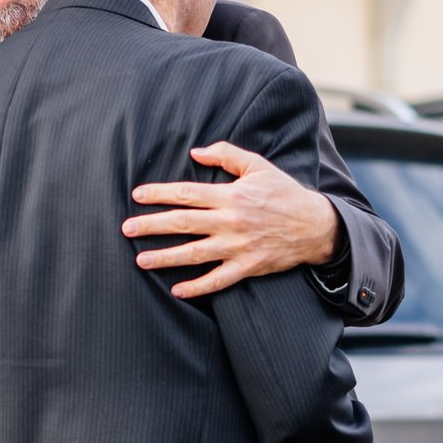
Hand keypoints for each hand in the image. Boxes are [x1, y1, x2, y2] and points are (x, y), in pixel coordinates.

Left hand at [122, 142, 336, 298]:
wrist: (315, 225)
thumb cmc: (283, 192)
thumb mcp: (258, 165)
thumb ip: (226, 154)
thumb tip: (195, 152)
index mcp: (230, 195)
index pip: (187, 193)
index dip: (159, 194)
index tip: (137, 195)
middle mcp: (230, 222)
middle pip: (183, 223)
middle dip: (151, 226)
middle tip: (126, 228)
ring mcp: (238, 247)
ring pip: (194, 254)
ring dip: (165, 258)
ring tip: (140, 260)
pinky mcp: (247, 267)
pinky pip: (217, 280)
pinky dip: (197, 287)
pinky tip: (177, 290)